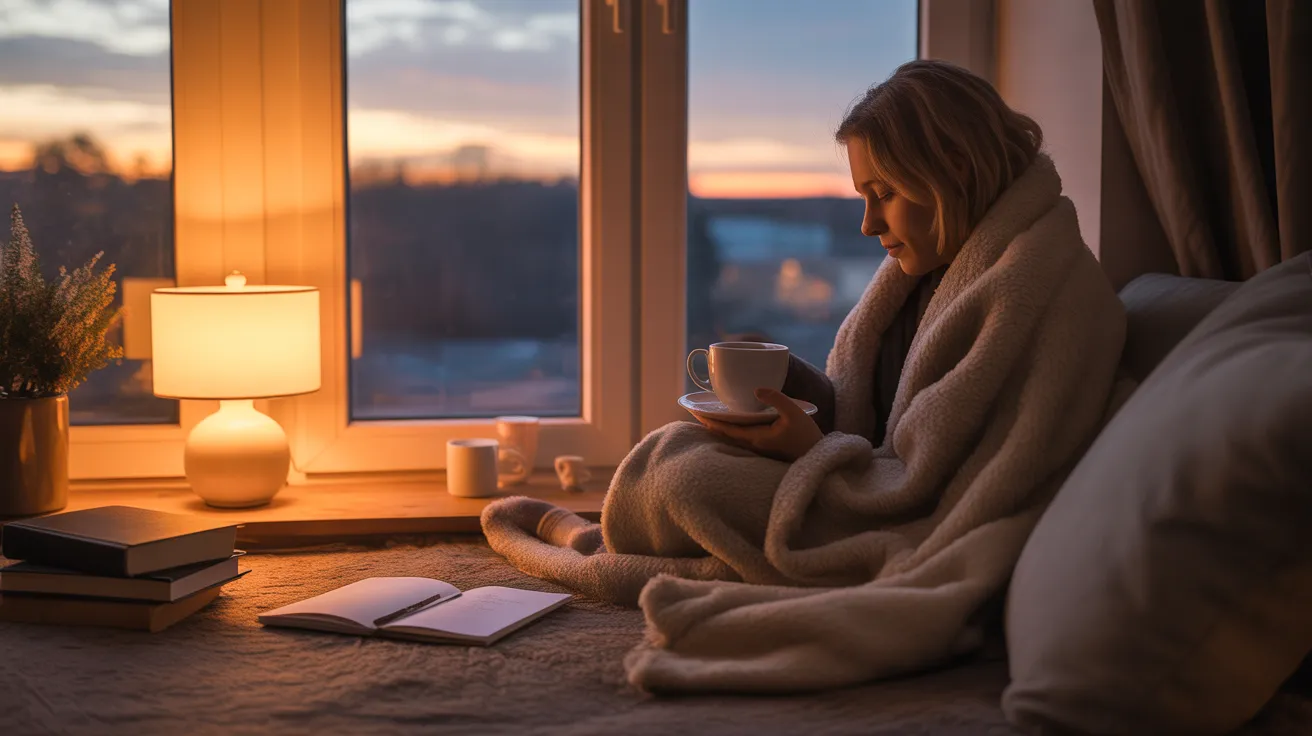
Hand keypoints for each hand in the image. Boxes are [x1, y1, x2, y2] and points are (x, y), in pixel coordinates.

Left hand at [697, 388, 823, 461]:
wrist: (818, 458)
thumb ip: (776, 399)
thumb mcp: (794, 413)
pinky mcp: (764, 448)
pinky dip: (730, 430)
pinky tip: (729, 424)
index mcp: (755, 438)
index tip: (695, 411)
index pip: (725, 429)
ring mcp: (758, 448)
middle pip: (724, 434)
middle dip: (709, 423)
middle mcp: (753, 445)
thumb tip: (757, 389)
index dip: (709, 420)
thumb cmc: (807, 436)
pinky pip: (741, 438)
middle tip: (694, 411)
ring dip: (718, 427)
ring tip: (706, 416)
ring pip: (732, 437)